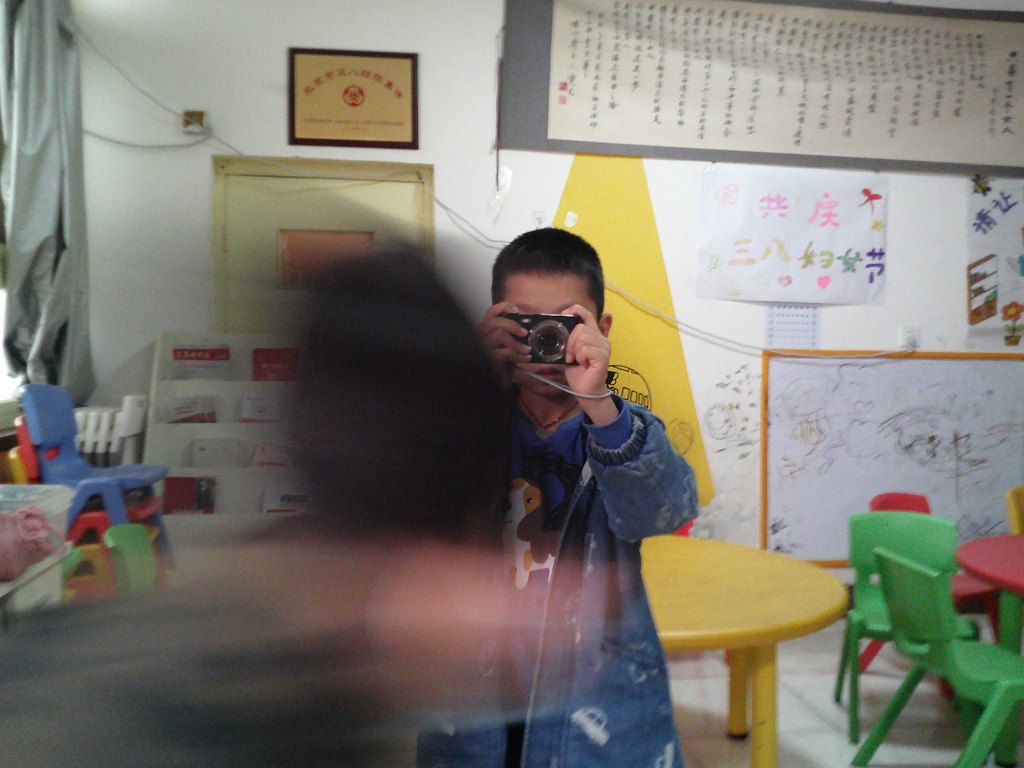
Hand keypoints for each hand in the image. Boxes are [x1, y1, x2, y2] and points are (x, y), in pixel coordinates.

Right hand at [478, 301, 530, 384]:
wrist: (500, 379)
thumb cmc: (505, 360)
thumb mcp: (509, 343)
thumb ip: (513, 333)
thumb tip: (529, 325)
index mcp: (487, 329)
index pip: (491, 311)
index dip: (504, 307)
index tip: (517, 311)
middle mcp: (482, 335)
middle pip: (495, 321)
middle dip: (513, 325)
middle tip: (525, 333)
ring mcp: (484, 347)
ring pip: (499, 334)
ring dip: (517, 343)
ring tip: (527, 350)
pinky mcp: (489, 358)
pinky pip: (506, 352)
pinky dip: (519, 355)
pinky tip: (526, 358)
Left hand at [563, 305, 617, 424]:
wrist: (586, 391)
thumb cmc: (578, 372)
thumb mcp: (570, 352)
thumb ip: (569, 340)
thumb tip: (557, 327)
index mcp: (594, 335)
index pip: (586, 314)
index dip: (575, 311)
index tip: (564, 316)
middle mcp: (602, 339)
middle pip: (580, 327)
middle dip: (570, 342)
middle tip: (570, 356)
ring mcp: (604, 347)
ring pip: (583, 337)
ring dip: (574, 351)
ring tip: (577, 361)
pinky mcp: (603, 356)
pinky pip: (586, 349)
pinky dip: (580, 357)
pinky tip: (583, 364)